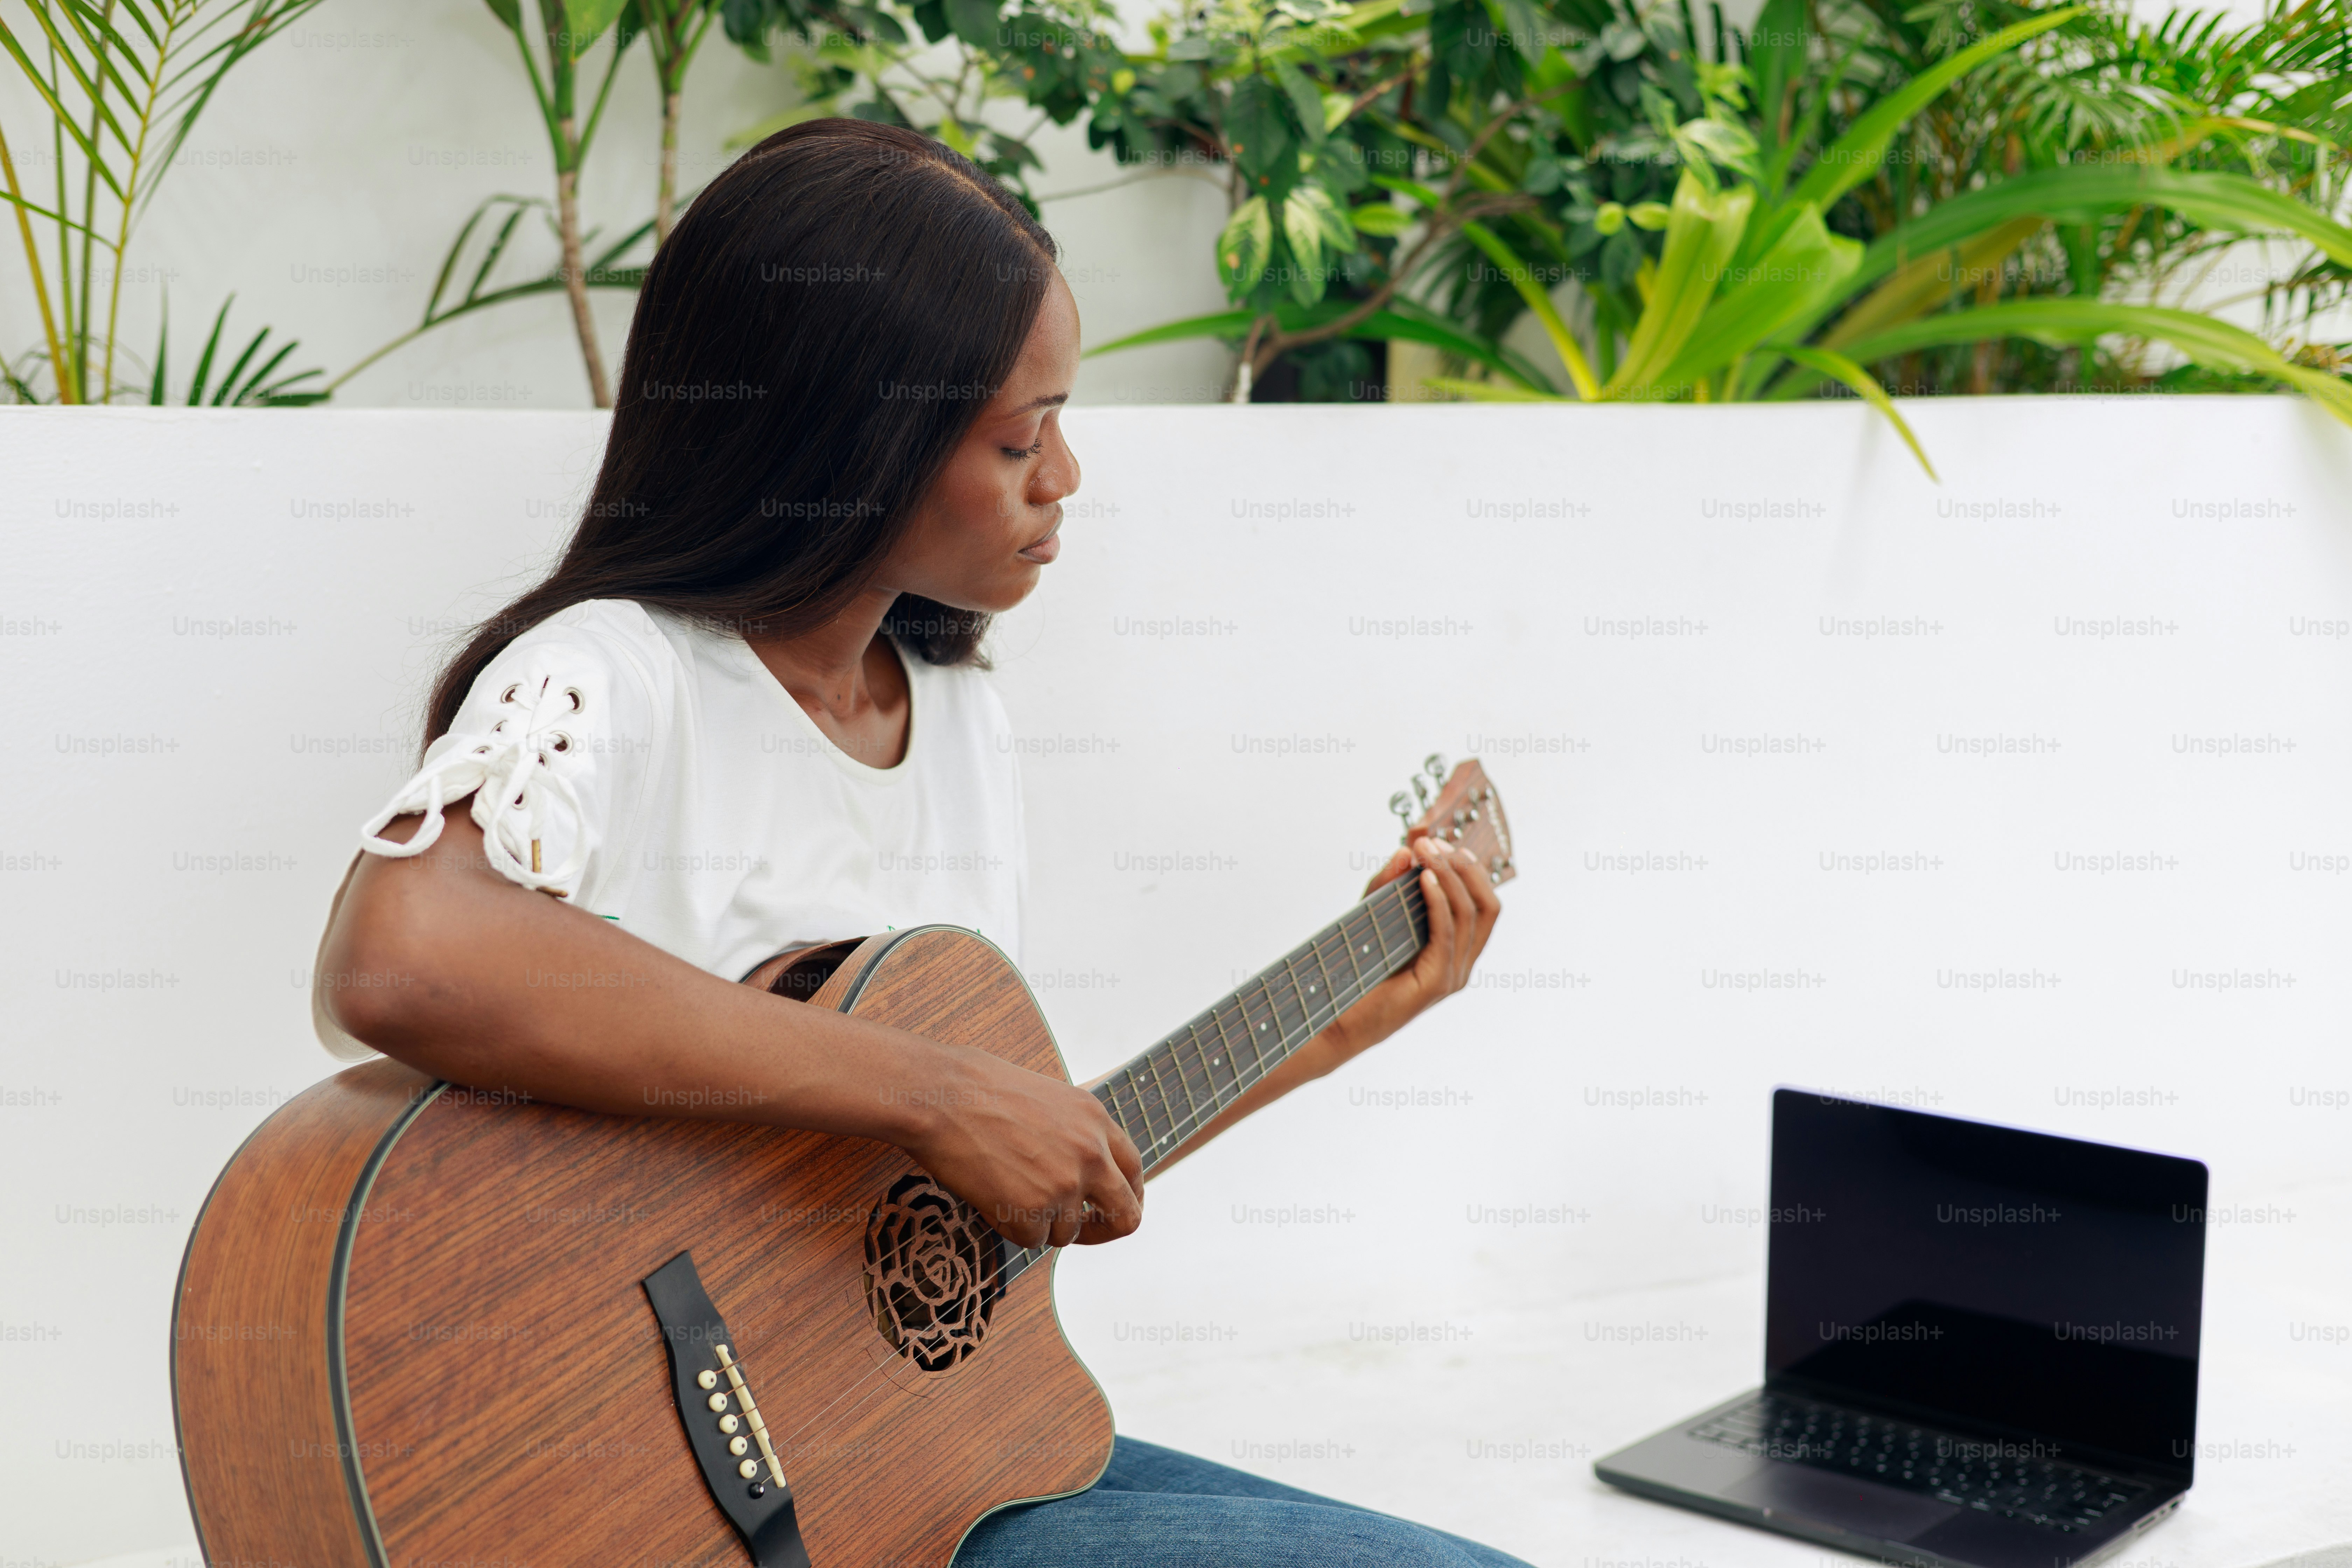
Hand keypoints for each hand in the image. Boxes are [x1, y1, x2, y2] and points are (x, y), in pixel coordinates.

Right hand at [902, 1045, 1144, 1249]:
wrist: (939, 1095)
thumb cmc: (977, 1087)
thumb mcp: (1047, 1097)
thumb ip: (1073, 1132)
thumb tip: (1081, 1165)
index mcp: (1096, 1120)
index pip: (1133, 1171)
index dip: (1125, 1195)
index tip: (1106, 1207)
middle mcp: (1091, 1154)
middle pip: (1125, 1217)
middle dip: (1102, 1231)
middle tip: (1081, 1231)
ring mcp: (1064, 1185)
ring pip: (1065, 1232)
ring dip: (1038, 1221)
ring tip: (1005, 1186)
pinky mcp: (1032, 1211)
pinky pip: (1029, 1238)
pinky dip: (1009, 1225)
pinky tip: (989, 1194)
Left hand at [1307, 833, 1503, 1072]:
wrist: (1335, 1018)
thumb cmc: (1357, 971)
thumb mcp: (1375, 919)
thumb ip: (1388, 887)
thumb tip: (1404, 851)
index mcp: (1456, 952)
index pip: (1484, 905)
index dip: (1470, 870)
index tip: (1442, 843)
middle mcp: (1462, 965)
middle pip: (1488, 906)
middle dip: (1464, 867)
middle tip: (1435, 843)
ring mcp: (1452, 975)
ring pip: (1470, 914)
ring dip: (1449, 875)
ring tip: (1426, 851)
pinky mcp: (1436, 982)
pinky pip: (1447, 933)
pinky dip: (1439, 901)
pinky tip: (1423, 878)